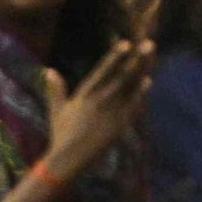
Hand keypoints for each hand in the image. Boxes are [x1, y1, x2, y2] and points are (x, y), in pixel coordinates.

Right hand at [44, 43, 155, 179]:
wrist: (69, 159)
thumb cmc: (62, 134)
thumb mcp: (57, 110)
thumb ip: (56, 89)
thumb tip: (49, 70)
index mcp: (84, 94)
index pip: (102, 71)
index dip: (114, 56)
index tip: (126, 43)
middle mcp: (99, 100)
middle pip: (122, 76)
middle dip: (136, 59)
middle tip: (149, 44)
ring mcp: (111, 111)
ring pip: (130, 87)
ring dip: (142, 71)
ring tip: (152, 57)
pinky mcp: (120, 123)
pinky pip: (133, 104)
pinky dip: (141, 92)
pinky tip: (149, 80)